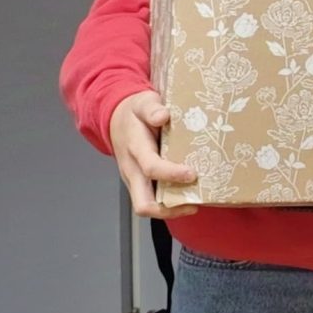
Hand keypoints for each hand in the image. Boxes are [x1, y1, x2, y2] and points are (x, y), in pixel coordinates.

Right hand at [109, 90, 197, 217]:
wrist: (117, 120)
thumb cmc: (134, 113)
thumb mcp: (143, 103)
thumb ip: (152, 108)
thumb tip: (163, 115)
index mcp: (135, 149)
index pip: (151, 168)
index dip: (171, 173)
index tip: (192, 174)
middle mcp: (132, 170)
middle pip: (143, 204)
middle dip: (168, 209)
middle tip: (194, 203)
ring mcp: (135, 180)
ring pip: (148, 206)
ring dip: (171, 209)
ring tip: (196, 202)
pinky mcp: (141, 184)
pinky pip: (154, 200)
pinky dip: (170, 203)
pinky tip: (189, 196)